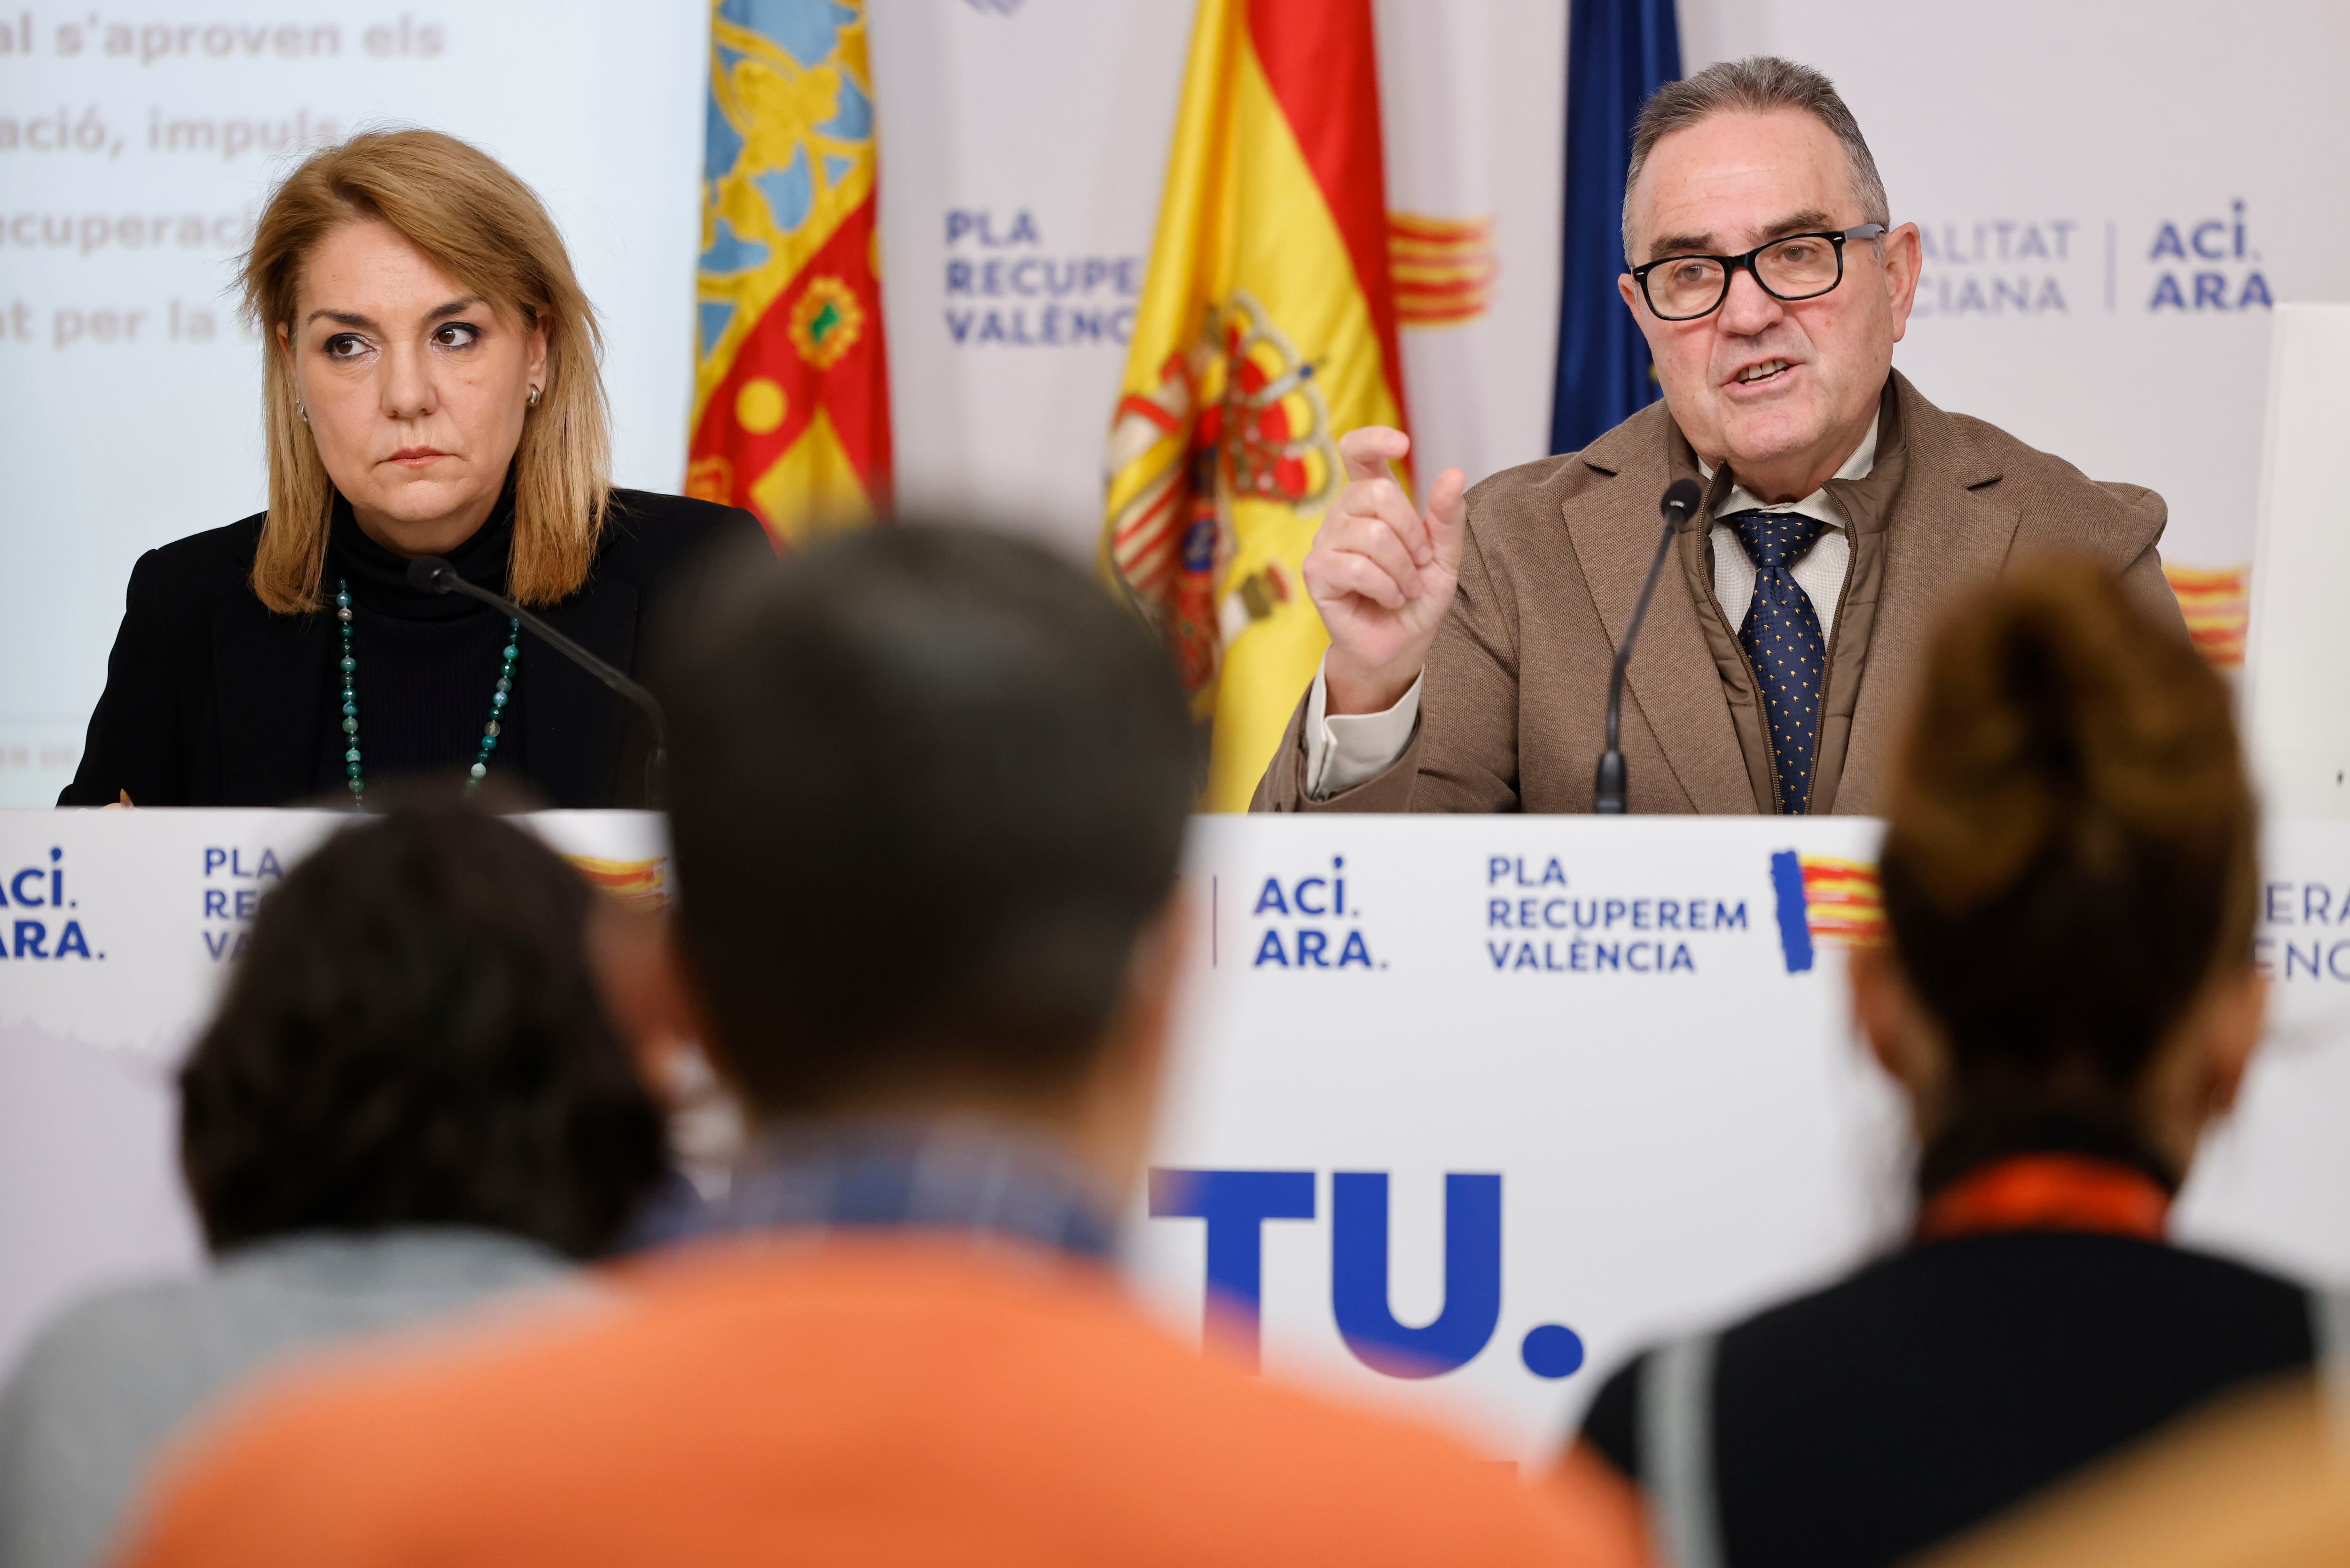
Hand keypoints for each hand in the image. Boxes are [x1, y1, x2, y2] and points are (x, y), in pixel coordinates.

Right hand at [1300, 427, 1467, 713]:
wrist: (1398, 645)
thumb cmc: (1416, 596)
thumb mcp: (1444, 557)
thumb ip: (1447, 518)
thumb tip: (1453, 473)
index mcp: (1370, 500)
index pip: (1358, 453)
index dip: (1374, 439)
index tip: (1401, 442)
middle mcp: (1343, 514)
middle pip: (1378, 494)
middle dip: (1413, 534)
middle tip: (1420, 564)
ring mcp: (1326, 541)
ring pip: (1372, 535)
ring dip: (1402, 569)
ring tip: (1405, 588)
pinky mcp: (1316, 571)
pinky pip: (1357, 567)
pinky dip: (1385, 587)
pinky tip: (1388, 598)